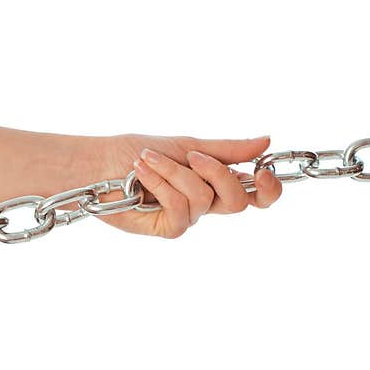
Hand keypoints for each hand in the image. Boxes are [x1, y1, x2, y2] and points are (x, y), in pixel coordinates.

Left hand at [86, 134, 282, 237]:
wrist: (101, 162)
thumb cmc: (137, 151)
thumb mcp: (188, 144)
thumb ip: (227, 149)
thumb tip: (266, 141)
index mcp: (215, 182)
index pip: (255, 196)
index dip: (268, 190)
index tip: (262, 171)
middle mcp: (204, 203)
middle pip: (238, 202)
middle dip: (218, 173)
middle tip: (192, 156)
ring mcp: (185, 217)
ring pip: (203, 199)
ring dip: (175, 172)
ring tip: (148, 160)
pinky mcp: (166, 228)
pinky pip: (180, 209)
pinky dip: (161, 184)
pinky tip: (142, 174)